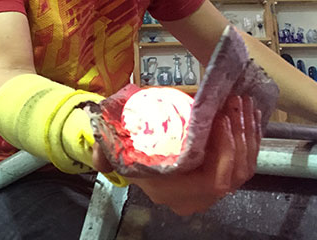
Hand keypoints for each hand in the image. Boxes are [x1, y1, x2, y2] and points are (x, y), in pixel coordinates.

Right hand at [92, 95, 261, 215]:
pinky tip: (246, 116)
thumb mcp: (117, 148)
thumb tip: (99, 163)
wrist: (142, 156)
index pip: (214, 182)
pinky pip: (243, 163)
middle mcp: (195, 196)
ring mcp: (209, 188)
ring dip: (247, 134)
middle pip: (235, 175)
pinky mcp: (218, 175)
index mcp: (173, 191)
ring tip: (241, 105)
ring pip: (243, 168)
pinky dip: (249, 140)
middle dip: (240, 136)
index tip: (220, 119)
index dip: (224, 152)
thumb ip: (105, 154)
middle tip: (234, 104)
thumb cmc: (134, 150)